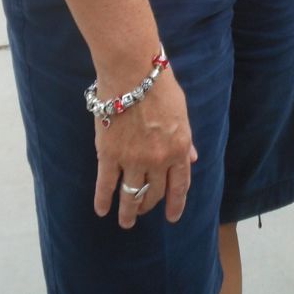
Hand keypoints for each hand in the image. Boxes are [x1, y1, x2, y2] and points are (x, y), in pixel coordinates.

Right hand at [93, 71, 196, 228]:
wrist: (132, 71)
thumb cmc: (159, 85)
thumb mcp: (181, 112)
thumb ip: (185, 139)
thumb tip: (192, 159)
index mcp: (179, 148)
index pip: (180, 185)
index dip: (176, 203)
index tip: (172, 217)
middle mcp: (158, 160)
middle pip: (154, 192)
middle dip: (149, 206)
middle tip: (143, 213)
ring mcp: (133, 160)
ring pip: (131, 195)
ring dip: (128, 212)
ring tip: (126, 222)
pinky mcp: (109, 155)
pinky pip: (106, 185)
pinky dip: (103, 200)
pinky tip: (102, 210)